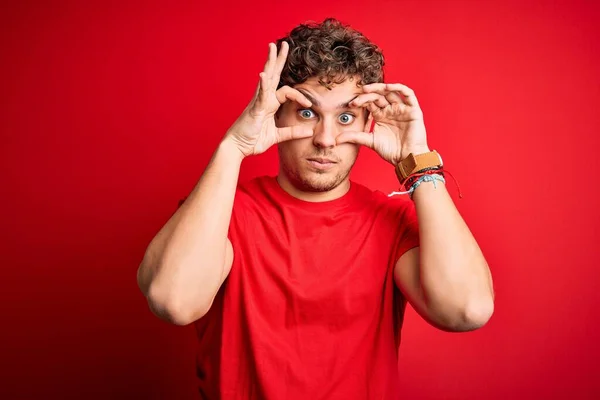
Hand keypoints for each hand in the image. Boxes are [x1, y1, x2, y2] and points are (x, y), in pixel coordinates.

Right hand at [223, 42, 312, 157]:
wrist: (237, 148)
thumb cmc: (252, 140)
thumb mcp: (277, 136)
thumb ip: (292, 132)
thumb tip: (309, 131)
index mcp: (269, 104)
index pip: (286, 91)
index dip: (299, 95)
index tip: (309, 104)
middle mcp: (263, 99)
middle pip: (274, 75)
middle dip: (279, 59)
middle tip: (284, 44)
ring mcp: (258, 102)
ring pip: (267, 78)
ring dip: (270, 62)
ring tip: (273, 47)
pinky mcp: (254, 109)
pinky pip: (260, 95)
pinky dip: (263, 84)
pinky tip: (264, 74)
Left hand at [336, 83, 430, 164]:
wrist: (406, 158)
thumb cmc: (391, 151)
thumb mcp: (369, 141)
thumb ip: (354, 137)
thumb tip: (336, 139)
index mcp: (381, 115)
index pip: (370, 102)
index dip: (361, 100)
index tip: (351, 104)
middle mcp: (391, 109)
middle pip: (379, 95)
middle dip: (367, 94)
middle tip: (357, 96)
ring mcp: (402, 108)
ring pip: (391, 91)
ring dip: (380, 88)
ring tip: (368, 89)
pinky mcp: (413, 110)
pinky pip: (408, 94)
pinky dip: (399, 88)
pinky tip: (388, 87)